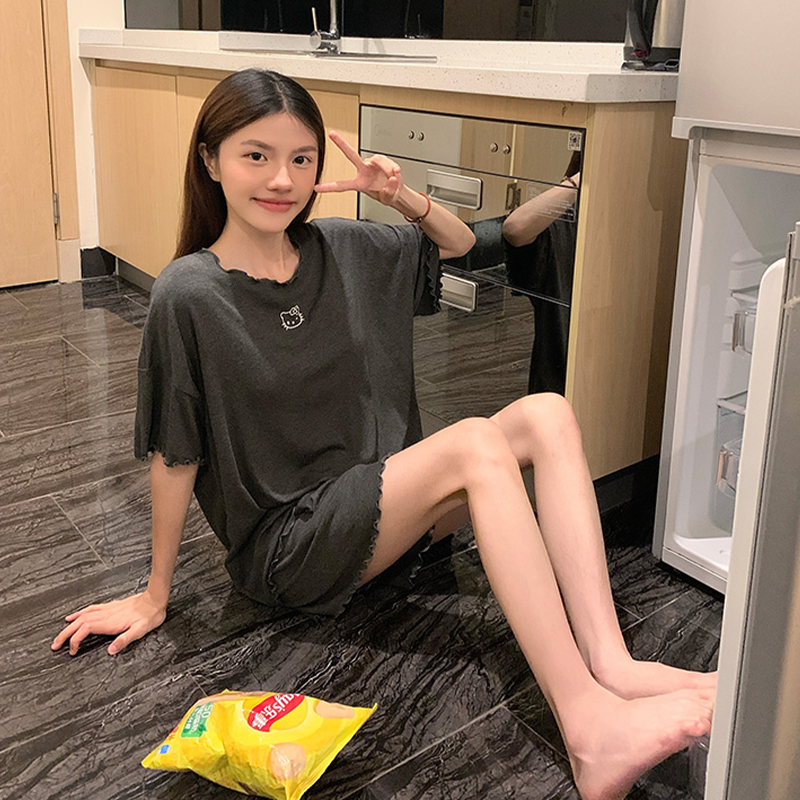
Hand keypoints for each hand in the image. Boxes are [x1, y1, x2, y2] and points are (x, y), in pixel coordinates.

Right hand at [51, 592, 166, 655]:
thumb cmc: (149, 616)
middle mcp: (105, 614)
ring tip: (59, 634)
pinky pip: (90, 609)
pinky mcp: (110, 606)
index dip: (74, 640)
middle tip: (54, 645)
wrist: (155, 599)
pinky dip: (79, 614)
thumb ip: (125, 640)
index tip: (71, 651)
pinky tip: (74, 616)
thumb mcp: (140, 631)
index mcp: (110, 622)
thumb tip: (110, 651)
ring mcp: (107, 609)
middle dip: (65, 634)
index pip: (84, 630)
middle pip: (78, 623)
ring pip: (82, 616)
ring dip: (69, 625)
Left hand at [315, 130, 404, 205]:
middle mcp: (364, 170)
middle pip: (352, 155)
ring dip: (387, 169)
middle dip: (341, 144)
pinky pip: (387, 161)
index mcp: (360, 183)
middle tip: (332, 134)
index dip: (329, 187)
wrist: (398, 190)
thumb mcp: (388, 199)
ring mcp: (373, 163)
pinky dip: (392, 167)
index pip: (342, 185)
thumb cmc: (388, 194)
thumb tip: (392, 178)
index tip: (317, 187)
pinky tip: (395, 172)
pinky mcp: (382, 159)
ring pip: (378, 160)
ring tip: (393, 177)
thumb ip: (389, 191)